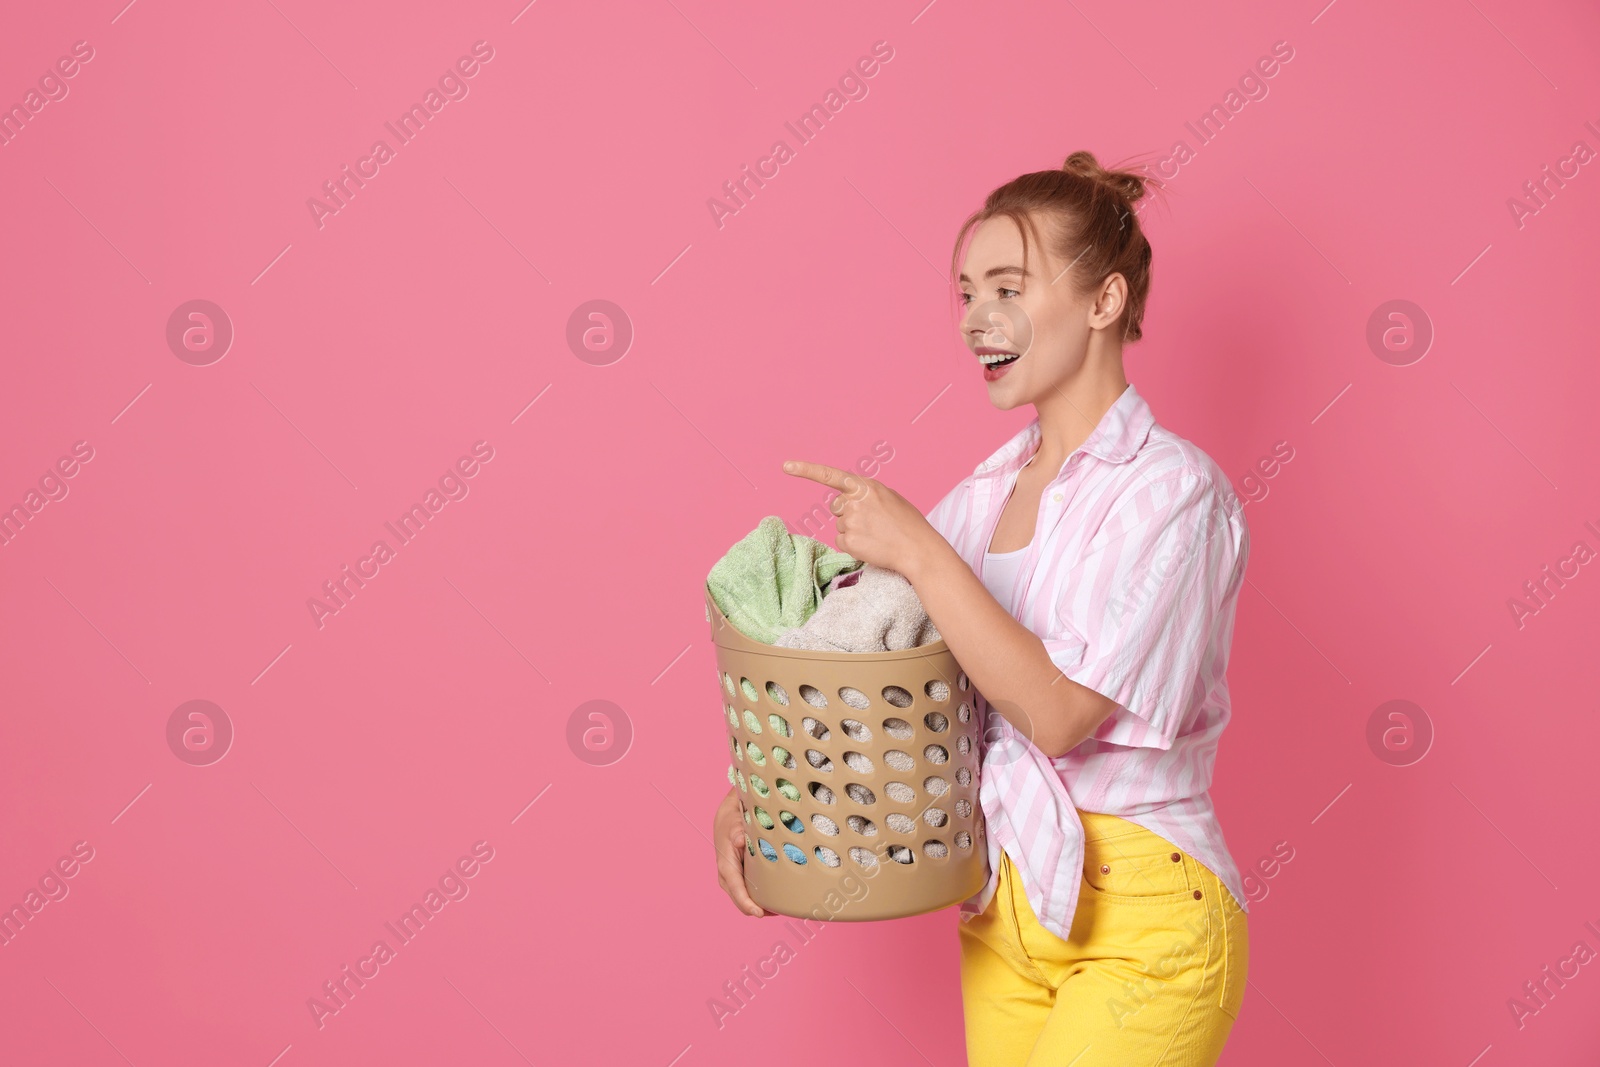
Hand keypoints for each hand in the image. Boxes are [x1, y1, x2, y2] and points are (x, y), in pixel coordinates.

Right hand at [714, 786, 767, 916]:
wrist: (726, 819)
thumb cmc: (732, 821)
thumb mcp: (734, 822)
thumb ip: (737, 831)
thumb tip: (738, 839)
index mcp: (726, 865)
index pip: (735, 888)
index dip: (746, 903)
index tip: (759, 913)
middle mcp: (727, 876)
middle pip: (740, 900)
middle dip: (756, 909)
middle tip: (778, 912)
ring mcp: (732, 878)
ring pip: (744, 898)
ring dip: (759, 905)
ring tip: (779, 908)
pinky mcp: (739, 877)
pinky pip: (748, 892)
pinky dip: (759, 897)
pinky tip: (774, 898)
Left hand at [782, 459, 939, 578]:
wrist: (919, 549)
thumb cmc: (908, 524)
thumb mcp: (889, 498)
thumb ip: (866, 495)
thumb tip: (847, 501)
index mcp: (865, 486)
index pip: (830, 475)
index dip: (806, 470)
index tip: (786, 466)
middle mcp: (854, 501)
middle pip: (836, 507)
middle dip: (848, 513)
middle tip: (873, 523)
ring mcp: (850, 522)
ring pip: (840, 525)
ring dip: (853, 530)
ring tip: (877, 535)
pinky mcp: (848, 541)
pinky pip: (840, 541)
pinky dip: (853, 545)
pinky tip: (871, 545)